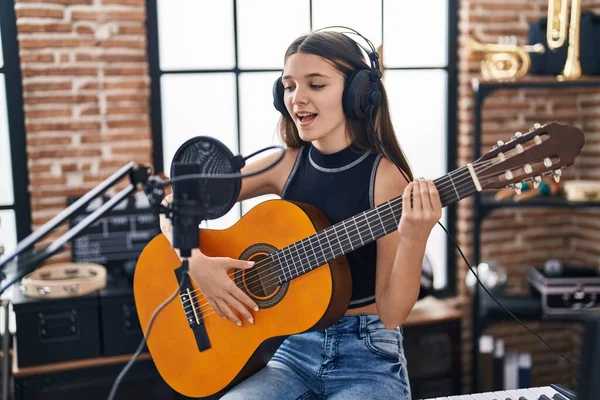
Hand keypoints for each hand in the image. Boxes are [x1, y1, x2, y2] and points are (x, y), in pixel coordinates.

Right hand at [160, 194, 257, 325]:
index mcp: (228, 285)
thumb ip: (241, 264)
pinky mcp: (208, 297)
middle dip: (244, 314)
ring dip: (233, 317)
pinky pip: (215, 308)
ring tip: (240, 323)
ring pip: (226, 310)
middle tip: (252, 320)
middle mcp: (222, 293)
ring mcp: (214, 296)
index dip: (250, 303)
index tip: (256, 309)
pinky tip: (225, 317)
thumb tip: (252, 264)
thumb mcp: (227, 262)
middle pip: (235, 306)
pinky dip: (221, 314)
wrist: (196, 266)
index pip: (242, 296)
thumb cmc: (211, 263)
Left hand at [398, 179, 441, 243]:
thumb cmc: (423, 226)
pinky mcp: (407, 216)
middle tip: (420, 179)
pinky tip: (409, 186)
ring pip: (416, 194)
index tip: (428, 180)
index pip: (434, 194)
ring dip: (415, 185)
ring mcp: (417, 216)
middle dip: (422, 183)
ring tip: (415, 181)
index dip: (431, 185)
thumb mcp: (432, 217)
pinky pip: (407, 198)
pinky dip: (407, 190)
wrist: (413, 240)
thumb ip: (432, 205)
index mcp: (437, 214)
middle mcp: (428, 215)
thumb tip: (429, 186)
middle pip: (425, 193)